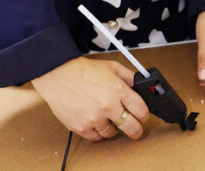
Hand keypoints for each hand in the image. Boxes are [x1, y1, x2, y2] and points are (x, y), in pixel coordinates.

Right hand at [31, 56, 148, 140]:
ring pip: (112, 134)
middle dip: (136, 130)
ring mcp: (94, 118)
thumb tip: (141, 86)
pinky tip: (96, 122)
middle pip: (131, 127)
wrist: (59, 75)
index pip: (141, 110)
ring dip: (113, 128)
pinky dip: (98, 132)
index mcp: (118, 90)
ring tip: (108, 119)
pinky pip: (96, 138)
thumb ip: (129, 77)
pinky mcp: (80, 127)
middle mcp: (107, 106)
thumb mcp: (112, 67)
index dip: (144, 115)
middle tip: (136, 130)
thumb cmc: (83, 70)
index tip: (143, 117)